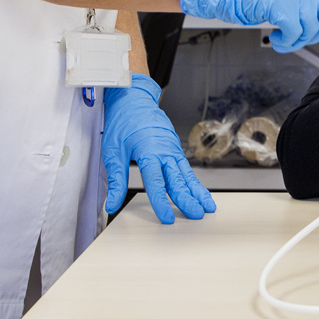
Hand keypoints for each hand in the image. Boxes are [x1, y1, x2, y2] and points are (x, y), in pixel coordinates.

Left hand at [101, 74, 215, 224]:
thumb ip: (116, 179)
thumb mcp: (112, 150)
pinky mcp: (175, 150)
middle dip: (187, 199)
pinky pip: (186, 169)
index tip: (167, 218)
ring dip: (197, 192)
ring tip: (207, 207)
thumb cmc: (123, 122)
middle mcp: (165, 151)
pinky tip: (200, 193)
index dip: (161, 202)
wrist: (134, 99)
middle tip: (196, 215)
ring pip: (186, 175)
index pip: (156, 182)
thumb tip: (111, 203)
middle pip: (177, 180)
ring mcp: (172, 150)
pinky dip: (194, 182)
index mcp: (148, 151)